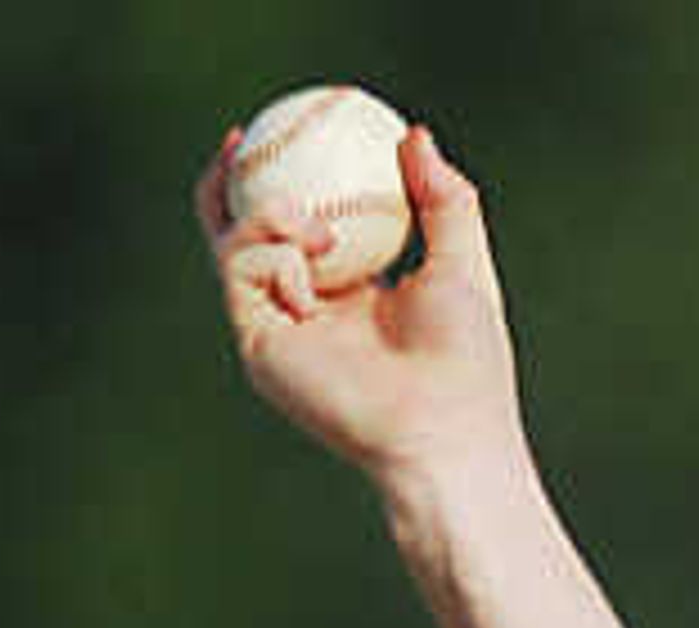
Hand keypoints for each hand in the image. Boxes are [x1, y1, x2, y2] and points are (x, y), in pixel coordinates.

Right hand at [196, 117, 523, 500]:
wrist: (442, 430)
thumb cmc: (465, 364)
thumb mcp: (463, 265)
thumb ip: (444, 200)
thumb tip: (416, 135)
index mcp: (351, 297)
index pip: (305, 228)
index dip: (289, 178)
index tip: (291, 127)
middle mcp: (306, 315)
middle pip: (246, 234)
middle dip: (233, 181)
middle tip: (242, 135)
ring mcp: (278, 331)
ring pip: (236, 242)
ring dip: (271, 212)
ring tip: (321, 232)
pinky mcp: (260, 347)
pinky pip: (242, 268)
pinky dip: (273, 248)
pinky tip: (314, 261)